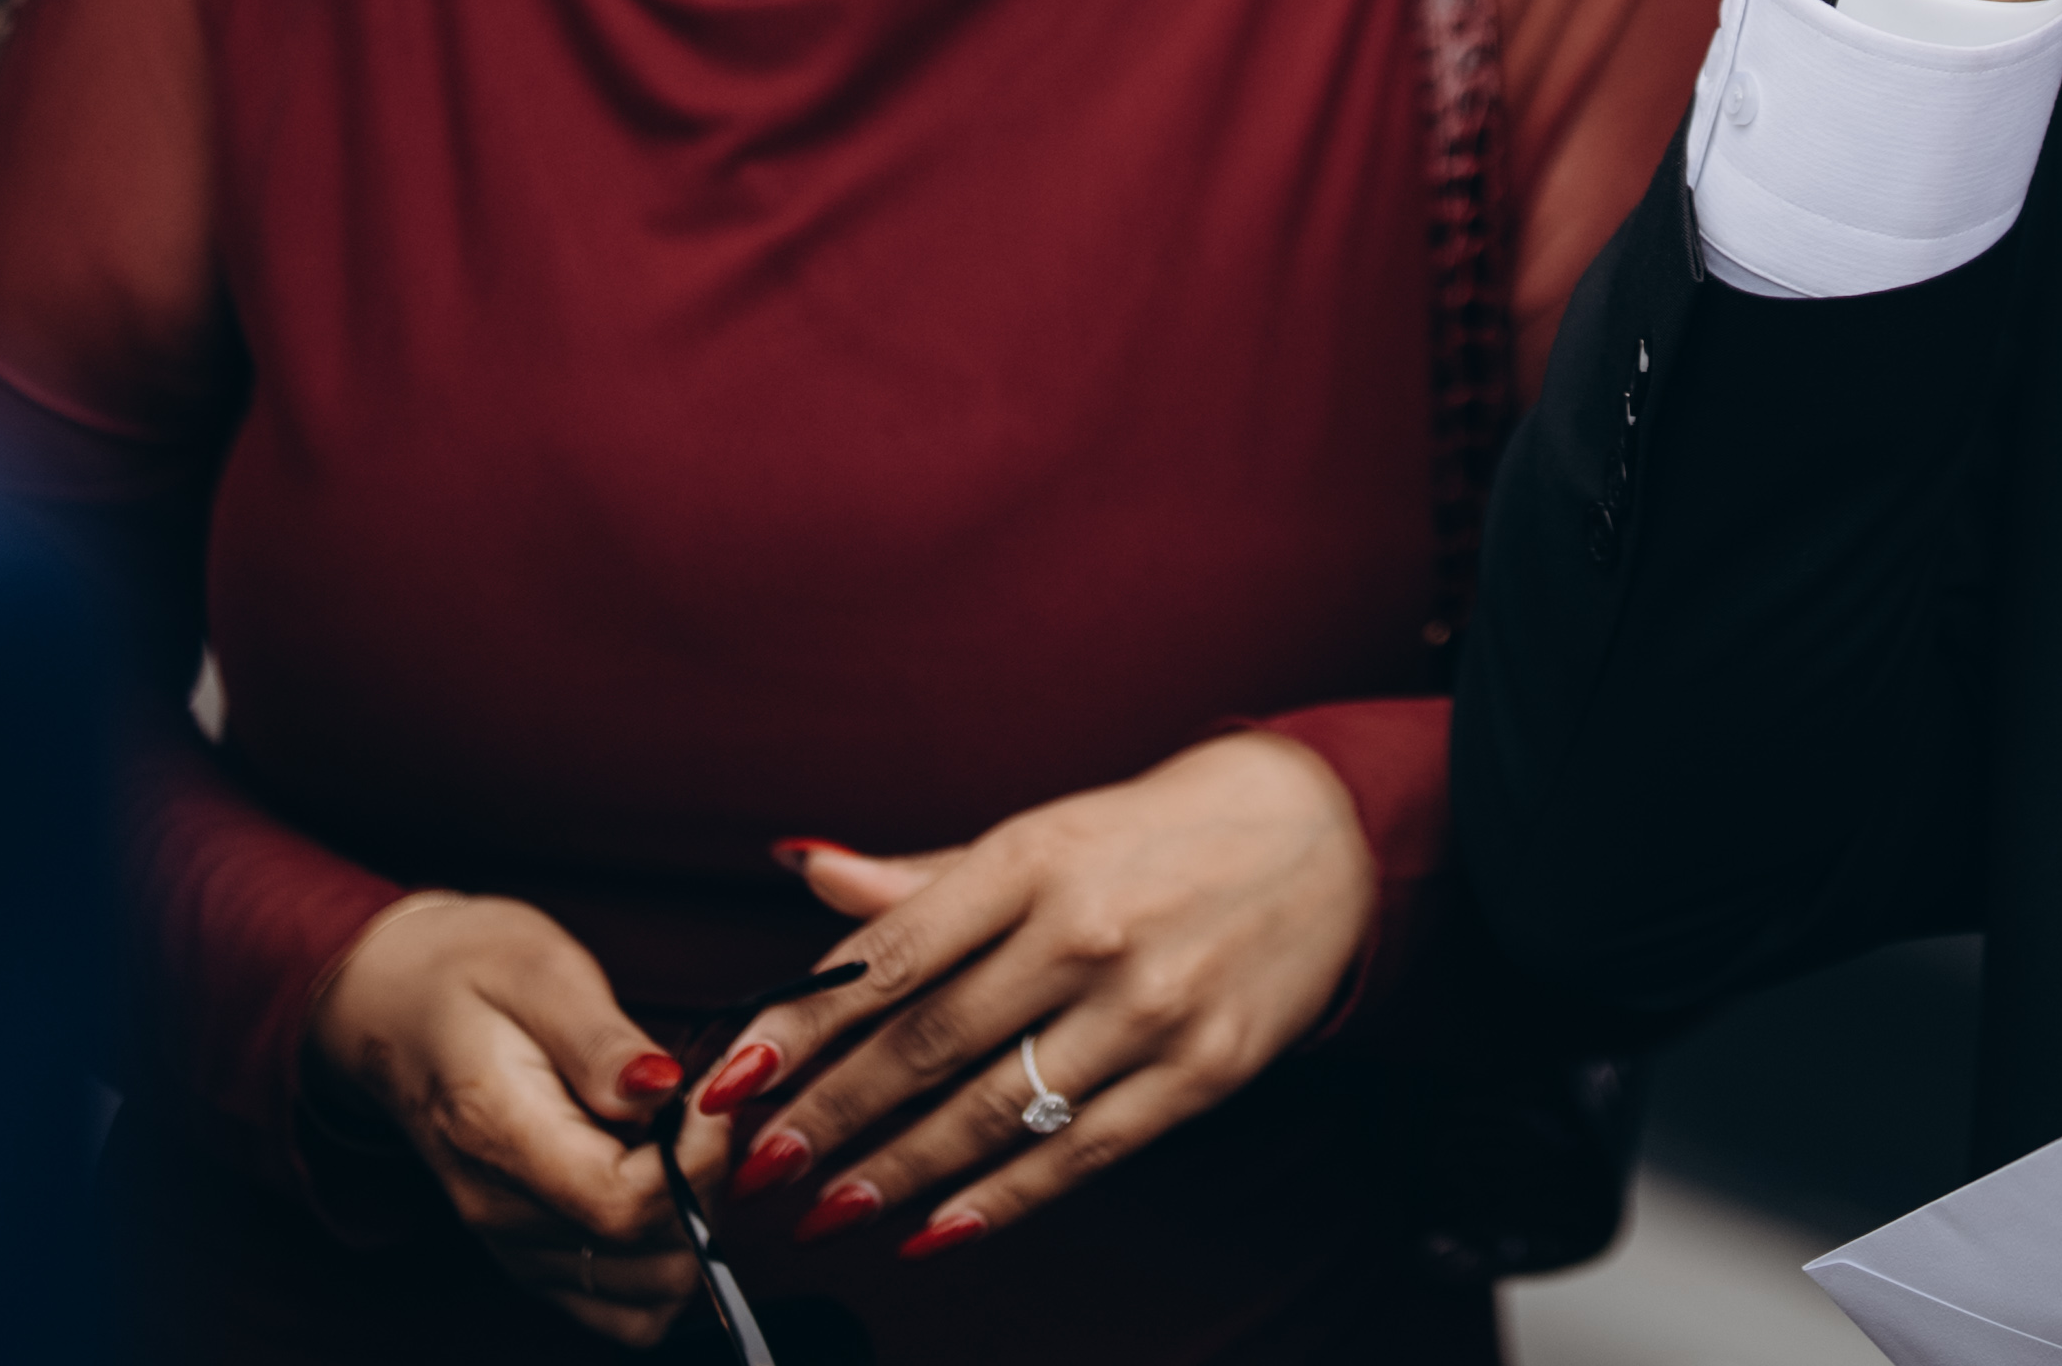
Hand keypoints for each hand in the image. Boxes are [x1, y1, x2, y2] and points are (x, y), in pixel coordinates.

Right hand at [304, 891, 696, 1347]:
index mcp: (498, 1132)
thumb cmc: (471, 975)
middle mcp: (498, 1208)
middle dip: (704, 1189)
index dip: (695, 1162)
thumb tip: (662, 1092)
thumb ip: (601, 1041)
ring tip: (683, 1144)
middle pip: (642, 1256)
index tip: (712, 1099)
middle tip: (703, 1113)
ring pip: (644, 1293)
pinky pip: (619, 1306)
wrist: (396, 1006)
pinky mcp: (527, 1255)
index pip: (620, 1205)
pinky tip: (665, 1189)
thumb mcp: (539, 971)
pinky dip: (663, 1261)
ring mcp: (510, 1242)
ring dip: (692, 1228)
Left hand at [674, 729, 1375, 1257]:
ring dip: (900, 1172)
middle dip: (831, 1116)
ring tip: (828, 1210)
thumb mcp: (1042, 832)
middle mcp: (1088, 931)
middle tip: (758, 1168)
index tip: (736, 1079)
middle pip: (931, 1042)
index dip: (805, 1023)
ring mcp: (1150, 1007)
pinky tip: (936, 1230)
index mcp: (1035, 857)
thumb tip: (803, 871)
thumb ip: (922, 878)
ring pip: (998, 1111)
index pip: (893, 953)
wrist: (1326, 838)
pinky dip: (1001, 1200)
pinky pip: (1083, 1154)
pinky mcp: (1202, 1073)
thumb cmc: (1159, 834)